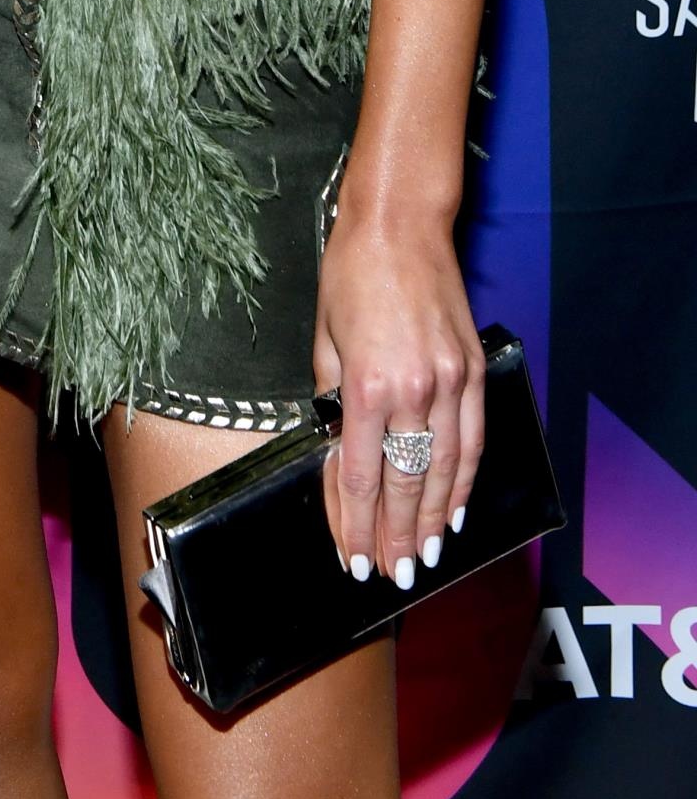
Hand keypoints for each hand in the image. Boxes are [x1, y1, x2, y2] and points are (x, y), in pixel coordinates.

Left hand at [313, 207, 484, 588]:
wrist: (400, 224)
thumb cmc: (351, 274)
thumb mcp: (324, 339)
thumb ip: (331, 399)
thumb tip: (334, 448)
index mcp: (365, 385)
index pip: (358, 474)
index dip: (354, 523)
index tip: (352, 559)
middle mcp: (413, 390)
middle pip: (404, 483)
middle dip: (395, 535)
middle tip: (393, 575)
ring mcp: (451, 382)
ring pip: (444, 470)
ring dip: (433, 520)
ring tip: (425, 558)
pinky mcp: (474, 371)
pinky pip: (472, 440)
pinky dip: (465, 481)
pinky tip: (455, 509)